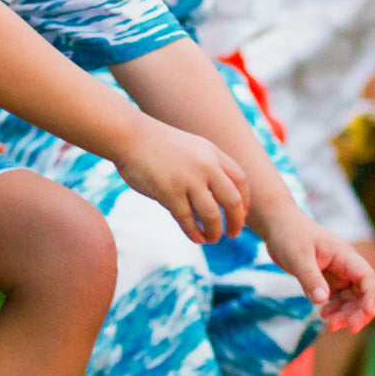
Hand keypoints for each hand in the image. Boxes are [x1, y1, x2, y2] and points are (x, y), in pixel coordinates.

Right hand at [113, 117, 249, 244]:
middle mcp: (205, 166)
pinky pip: (187, 220)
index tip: (240, 215)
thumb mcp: (190, 148)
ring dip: (215, 232)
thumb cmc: (156, 144)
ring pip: (212, 215)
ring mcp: (188, 179)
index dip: (245, 201)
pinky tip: (196, 238)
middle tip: (233, 234)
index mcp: (212, 153)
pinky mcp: (169, 192)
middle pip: (233, 200)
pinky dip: (194, 233)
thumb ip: (205, 166)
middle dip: (237, 222)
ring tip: (211, 239)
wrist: (129, 135)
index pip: (241, 180)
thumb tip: (214, 196)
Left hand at [262, 210, 374, 331]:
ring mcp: (336, 273)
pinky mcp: (325, 279)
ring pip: (350, 298)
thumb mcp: (298, 257)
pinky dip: (334, 308)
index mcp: (344, 255)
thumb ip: (310, 278)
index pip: (367, 278)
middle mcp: (344, 265)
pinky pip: (336, 298)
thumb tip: (323, 300)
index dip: (370, 297)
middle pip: (361, 292)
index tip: (367, 314)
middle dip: (357, 312)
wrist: (276, 224)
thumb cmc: (288, 234)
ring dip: (344, 313)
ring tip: (330, 325)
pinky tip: (323, 315)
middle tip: (344, 327)